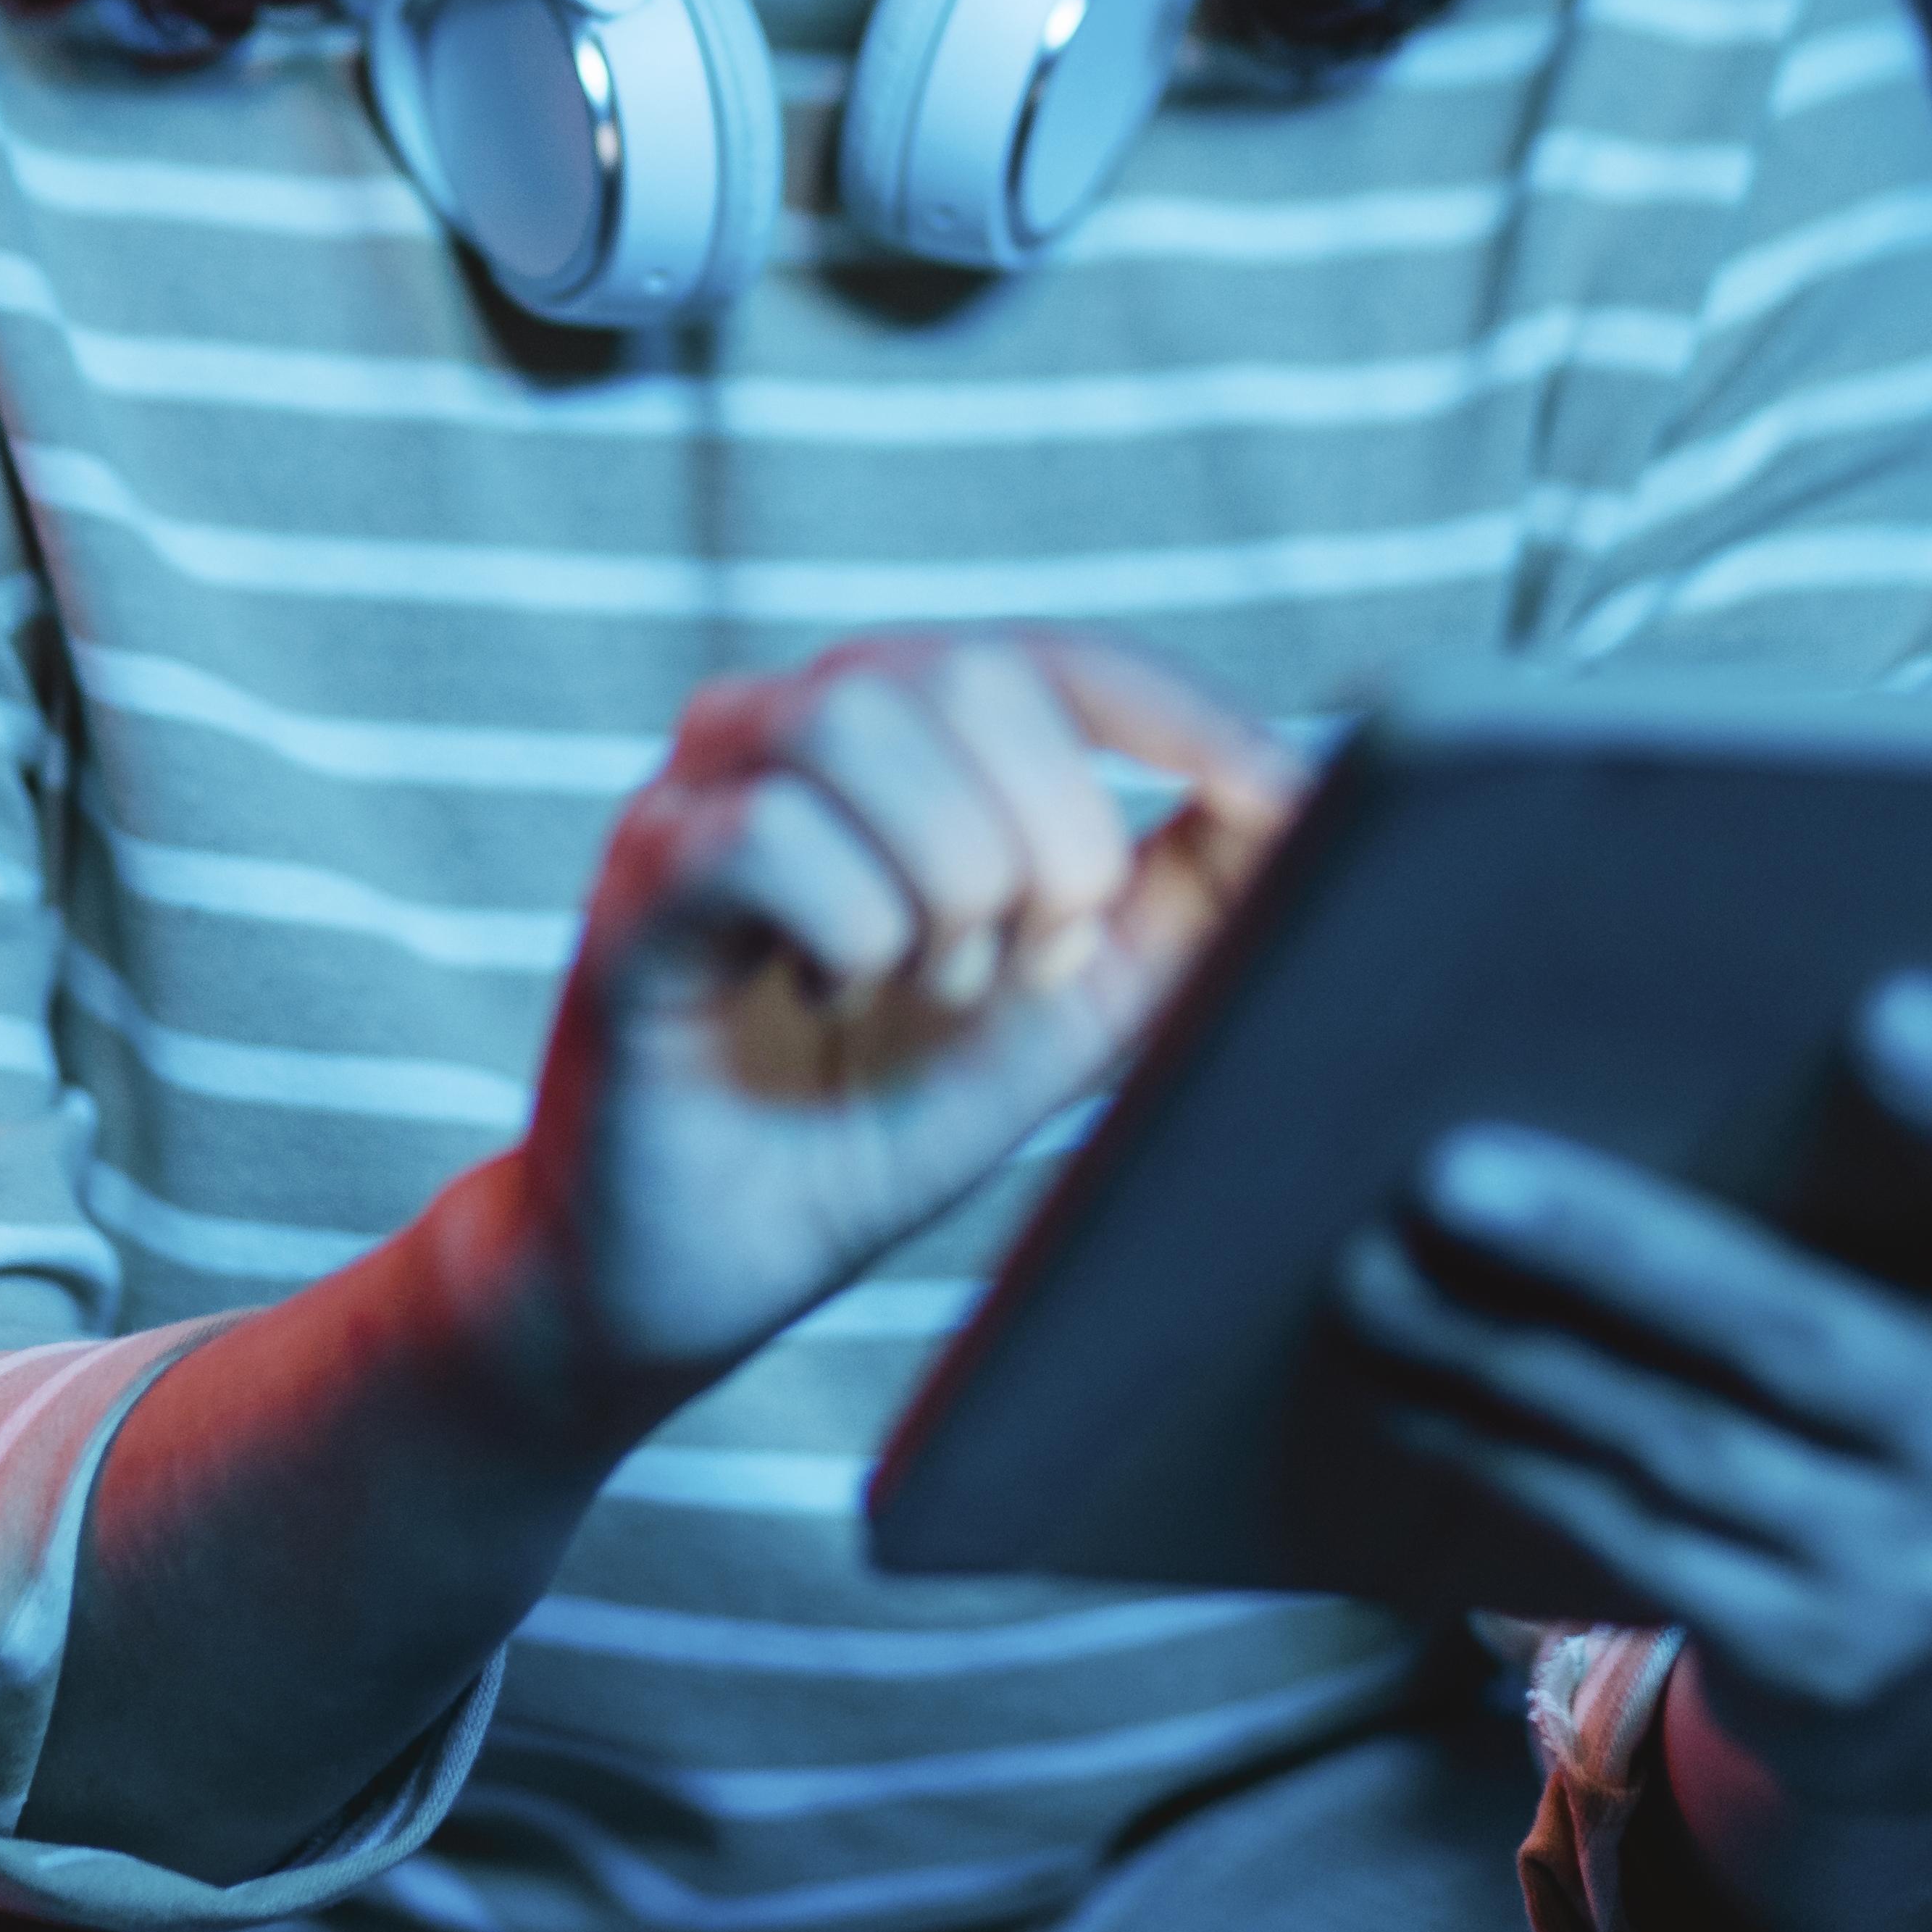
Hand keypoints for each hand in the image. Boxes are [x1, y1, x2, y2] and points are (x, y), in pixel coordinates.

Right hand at [514, 628, 1299, 1402]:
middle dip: (1053, 830)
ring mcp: (698, 791)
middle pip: (969, 671)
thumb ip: (1178, 903)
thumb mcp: (1070, 1006)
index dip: (1178, 713)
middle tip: (1034, 963)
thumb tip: (1296, 797)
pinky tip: (835, 991)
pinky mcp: (634, 885)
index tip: (1280, 792)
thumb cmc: (872, 1119)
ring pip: (861, 720)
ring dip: (950, 875)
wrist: (700, 1273)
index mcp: (900, 737)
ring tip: (938, 980)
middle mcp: (788, 725)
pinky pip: (767, 832)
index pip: (1057, 658)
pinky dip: (854, 923)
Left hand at [1334, 973, 1931, 1931]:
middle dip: (1609, 1246)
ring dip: (1500, 1350)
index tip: (1891, 1006)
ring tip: (1366, 1268)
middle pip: (1794, 1332)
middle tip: (1448, 1168)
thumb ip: (1879, 1188)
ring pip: (1672, 1440)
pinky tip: (1411, 1386)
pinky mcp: (1815, 1662)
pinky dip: (1505, 1451)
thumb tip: (1634, 1027)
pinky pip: (1628, 1536)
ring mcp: (1922, 1582)